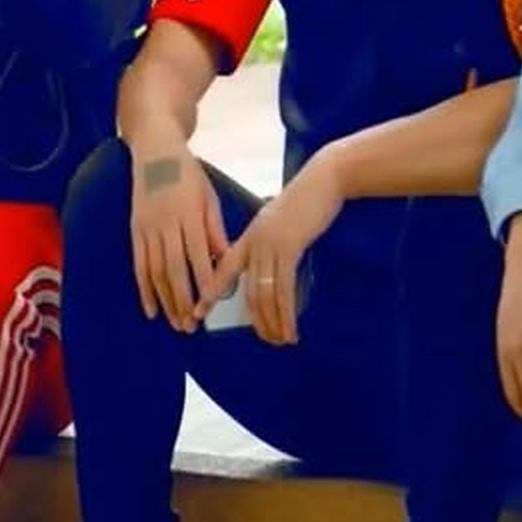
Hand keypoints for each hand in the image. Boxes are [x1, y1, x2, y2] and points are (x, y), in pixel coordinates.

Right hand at [128, 137, 228, 334]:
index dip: (204, 281)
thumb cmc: (189, 174)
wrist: (154, 151)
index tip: (210, 304)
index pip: (198, 255)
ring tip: (175, 323)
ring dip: (165, 301)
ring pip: (155, 272)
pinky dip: (144, 289)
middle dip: (183, 300)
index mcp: (190, 214)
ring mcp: (147, 227)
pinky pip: (138, 265)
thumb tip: (225, 262)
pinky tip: (150, 309)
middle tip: (191, 326)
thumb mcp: (209, 197)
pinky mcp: (134, 230)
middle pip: (174, 269)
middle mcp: (167, 223)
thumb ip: (215, 231)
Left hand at [201, 151, 343, 345]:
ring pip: (263, 294)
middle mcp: (254, 242)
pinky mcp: (288, 249)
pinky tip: (291, 328)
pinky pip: (283, 290)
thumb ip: (270, 240)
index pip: (223, 268)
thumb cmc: (305, 199)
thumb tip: (271, 262)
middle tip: (265, 340)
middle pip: (246, 290)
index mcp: (249, 236)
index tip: (198, 311)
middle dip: (256, 319)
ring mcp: (269, 245)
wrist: (323, 181)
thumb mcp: (279, 220)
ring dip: (272, 322)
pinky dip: (286, 314)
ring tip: (281, 340)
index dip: (210, 292)